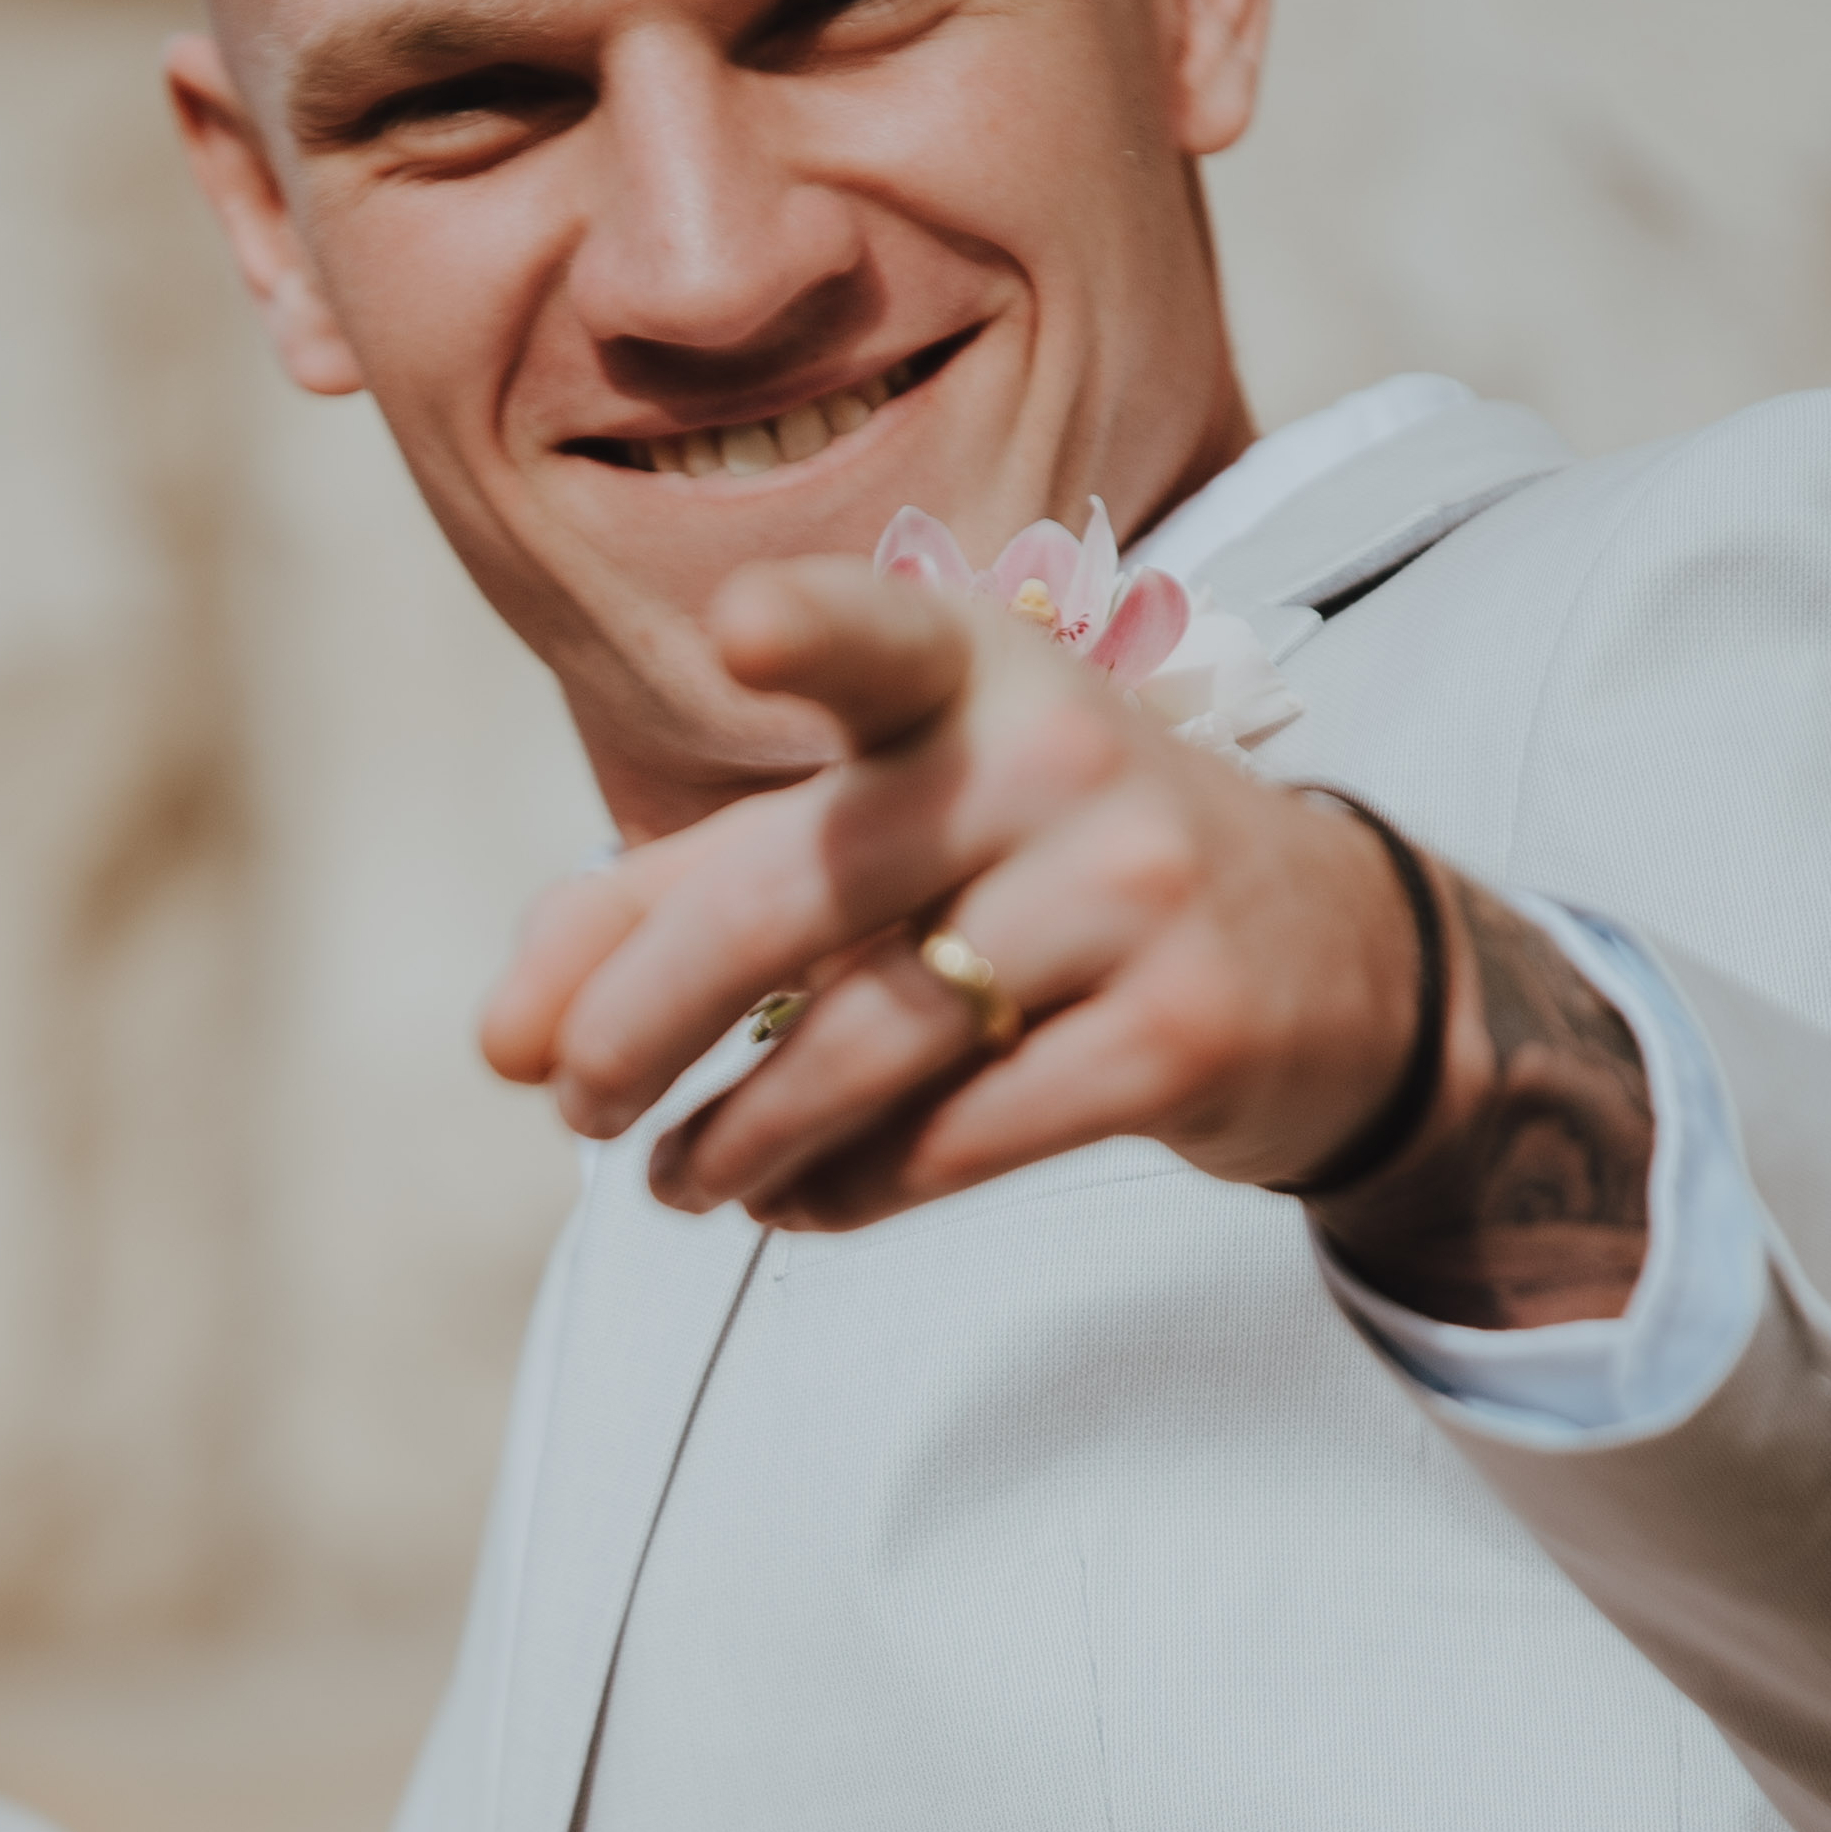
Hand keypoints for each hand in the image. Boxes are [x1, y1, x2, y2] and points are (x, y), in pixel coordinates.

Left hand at [476, 560, 1425, 1229]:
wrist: (1326, 954)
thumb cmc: (1037, 871)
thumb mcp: (883, 830)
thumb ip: (674, 899)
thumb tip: (505, 1038)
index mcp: (971, 670)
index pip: (881, 639)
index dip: (813, 633)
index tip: (742, 630)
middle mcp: (1060, 756)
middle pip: (792, 899)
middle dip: (644, 1022)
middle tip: (580, 1105)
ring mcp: (1134, 895)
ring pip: (865, 1047)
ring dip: (737, 1140)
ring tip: (680, 1182)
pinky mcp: (1179, 1035)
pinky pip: (954, 1141)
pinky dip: (844, 1190)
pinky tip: (802, 1201)